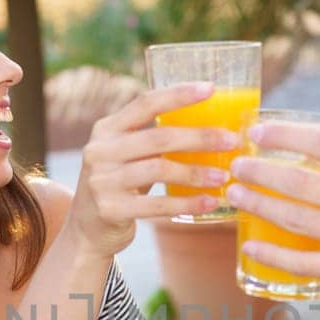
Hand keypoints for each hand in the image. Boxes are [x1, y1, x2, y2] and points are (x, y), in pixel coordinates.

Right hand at [65, 83, 239, 257]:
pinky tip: (209, 202)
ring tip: (224, 176)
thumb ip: (151, 139)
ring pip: (160, 170)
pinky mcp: (110, 210)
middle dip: (200, 137)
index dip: (178, 94)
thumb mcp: (125, 155)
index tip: (211, 89)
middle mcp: (100, 151)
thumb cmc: (120, 186)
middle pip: (158, 137)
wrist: (87, 230)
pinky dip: (187, 203)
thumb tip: (209, 124)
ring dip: (197, 173)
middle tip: (232, 141)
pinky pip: (157, 205)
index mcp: (106, 129)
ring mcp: (102, 181)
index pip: (145, 103)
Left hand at [227, 123, 319, 297]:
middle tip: (236, 167)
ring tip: (235, 195)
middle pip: (300, 183)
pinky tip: (251, 247)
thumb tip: (303, 153)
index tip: (254, 132)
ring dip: (259, 206)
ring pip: (297, 220)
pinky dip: (274, 256)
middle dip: (259, 172)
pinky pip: (305, 263)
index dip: (283, 135)